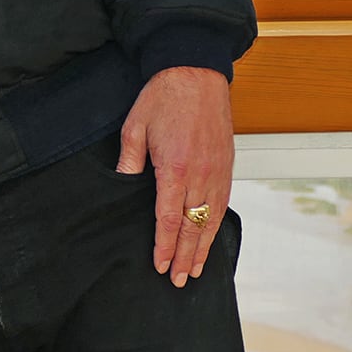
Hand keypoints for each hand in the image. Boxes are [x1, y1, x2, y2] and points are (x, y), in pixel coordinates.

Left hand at [116, 65, 232, 288]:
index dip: (164, 245)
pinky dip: (216, 225)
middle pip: (192, 226)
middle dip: (185, 256)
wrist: (196, 71)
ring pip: (211, 219)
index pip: (168, 218)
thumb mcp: (135, 125)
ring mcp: (217, 171)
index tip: (160, 265)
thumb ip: (129, 159)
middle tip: (178, 280)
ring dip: (203, 247)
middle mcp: (200, 174)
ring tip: (196, 269)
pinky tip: (210, 238)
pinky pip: (222, 203)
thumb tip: (124, 182)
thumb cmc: (164, 95)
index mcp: (175, 167)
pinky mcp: (227, 165)